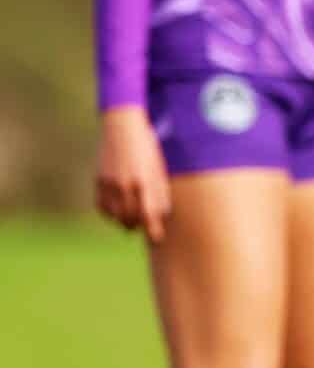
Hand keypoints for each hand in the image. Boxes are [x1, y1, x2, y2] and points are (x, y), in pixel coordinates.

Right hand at [95, 106, 170, 241]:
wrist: (122, 128)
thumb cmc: (147, 149)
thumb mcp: (158, 169)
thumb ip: (159, 193)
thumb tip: (160, 215)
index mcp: (144, 182)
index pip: (148, 215)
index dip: (153, 230)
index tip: (157, 238)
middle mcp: (125, 185)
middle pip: (130, 218)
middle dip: (138, 226)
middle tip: (144, 228)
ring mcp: (109, 183)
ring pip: (115, 215)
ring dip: (123, 222)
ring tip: (130, 223)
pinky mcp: (98, 180)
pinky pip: (101, 206)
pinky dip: (109, 213)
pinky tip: (116, 212)